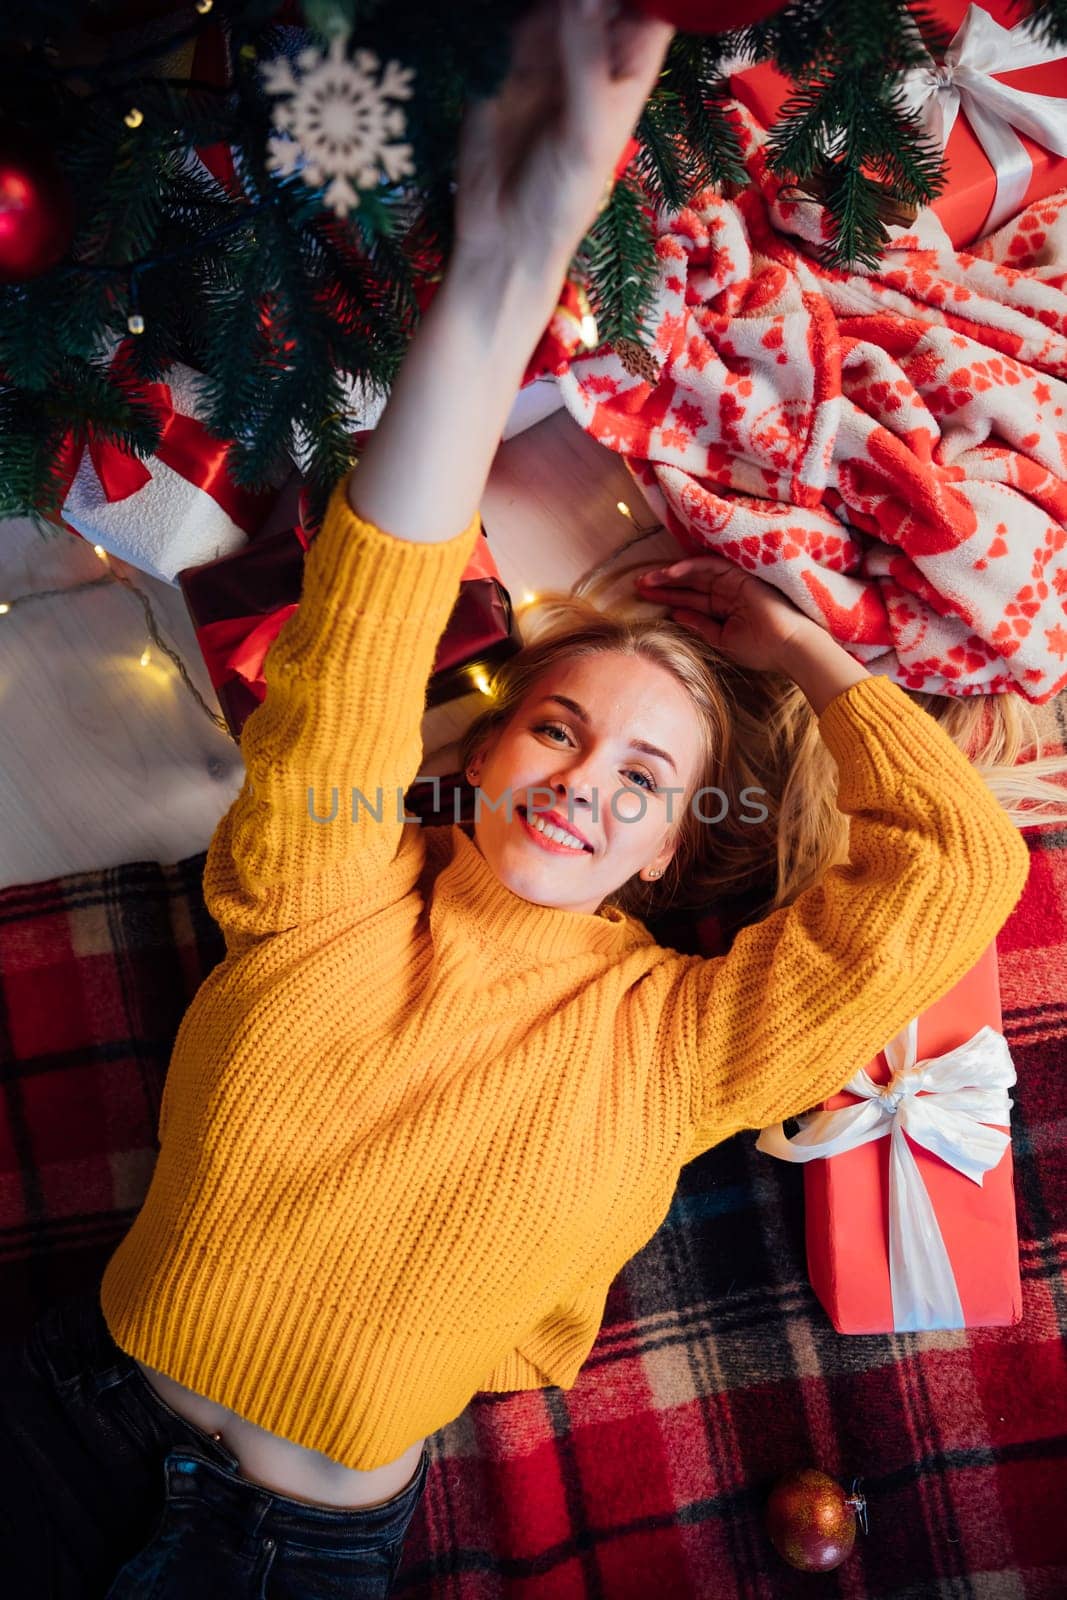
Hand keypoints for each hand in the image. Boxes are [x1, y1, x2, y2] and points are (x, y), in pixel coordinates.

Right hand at [453, 0, 673, 273]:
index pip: (650, 10)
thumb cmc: (563, 198)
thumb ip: (584, 56)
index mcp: (628, 73)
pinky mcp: (503, 62)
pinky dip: (512, 7)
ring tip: (547, 0)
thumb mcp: (586, 130)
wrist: (503, 237)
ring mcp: (547, 56)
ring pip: (556, 2)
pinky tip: (516, 5)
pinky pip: (510, 19)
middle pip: (601, 0)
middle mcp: (591, 56)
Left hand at [634, 553, 819, 673]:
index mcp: (723, 609)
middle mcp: (726, 593)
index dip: (667, 598)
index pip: (689, 600)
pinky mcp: (739, 574)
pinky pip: (709, 566)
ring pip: (695, 573)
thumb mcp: (722, 640)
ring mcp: (732, 582)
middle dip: (663, 584)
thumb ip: (700, 625)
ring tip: (647, 579)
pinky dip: (689, 568)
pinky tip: (670, 573)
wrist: (788, 647)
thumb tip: (675, 615)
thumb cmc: (760, 650)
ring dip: (670, 575)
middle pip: (688, 585)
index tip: (643, 597)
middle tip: (637, 583)